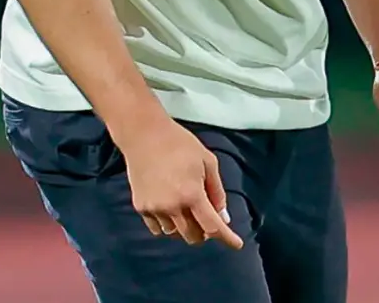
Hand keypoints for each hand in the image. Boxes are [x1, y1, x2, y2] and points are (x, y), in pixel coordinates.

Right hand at [117, 113, 243, 249]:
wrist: (145, 135)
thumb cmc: (181, 144)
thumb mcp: (208, 161)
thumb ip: (217, 191)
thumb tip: (223, 216)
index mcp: (192, 194)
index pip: (212, 226)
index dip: (227, 238)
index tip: (237, 244)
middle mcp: (172, 206)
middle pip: (193, 236)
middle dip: (205, 231)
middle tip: (207, 216)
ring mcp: (154, 209)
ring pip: (175, 234)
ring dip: (185, 227)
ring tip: (186, 206)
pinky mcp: (141, 207)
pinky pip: (158, 228)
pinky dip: (168, 224)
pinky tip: (170, 207)